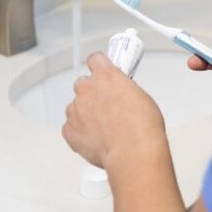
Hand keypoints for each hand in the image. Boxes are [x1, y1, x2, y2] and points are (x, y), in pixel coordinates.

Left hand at [63, 52, 166, 169]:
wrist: (133, 152)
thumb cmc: (142, 126)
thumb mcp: (141, 96)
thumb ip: (124, 89)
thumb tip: (121, 94)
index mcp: (106, 76)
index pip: (95, 59)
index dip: (98, 66)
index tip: (100, 71)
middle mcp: (86, 89)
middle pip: (83, 84)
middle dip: (92, 92)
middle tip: (105, 105)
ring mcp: (75, 109)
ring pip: (76, 107)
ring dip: (85, 113)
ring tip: (103, 128)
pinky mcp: (69, 130)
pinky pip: (71, 127)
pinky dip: (80, 132)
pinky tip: (95, 139)